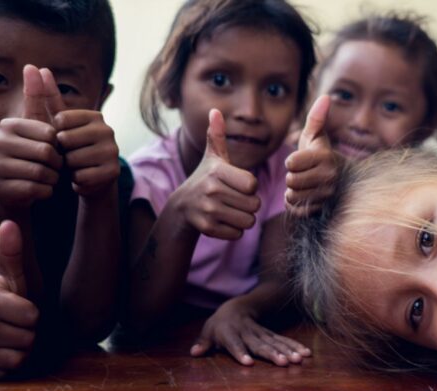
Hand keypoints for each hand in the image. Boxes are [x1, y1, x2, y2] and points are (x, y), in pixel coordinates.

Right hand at [0, 65, 62, 209]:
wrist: (13, 188)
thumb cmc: (29, 154)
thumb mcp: (35, 127)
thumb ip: (36, 98)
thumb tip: (35, 67)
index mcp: (8, 125)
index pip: (49, 134)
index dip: (59, 145)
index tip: (55, 149)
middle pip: (46, 153)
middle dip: (57, 163)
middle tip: (54, 167)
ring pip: (41, 173)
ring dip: (52, 178)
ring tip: (48, 176)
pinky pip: (36, 190)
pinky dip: (46, 191)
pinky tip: (41, 188)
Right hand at [0, 220, 38, 378]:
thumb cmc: (0, 292)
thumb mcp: (8, 270)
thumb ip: (12, 249)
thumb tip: (8, 222)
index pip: (33, 316)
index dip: (31, 312)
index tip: (19, 306)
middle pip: (29, 339)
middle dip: (28, 331)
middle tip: (14, 322)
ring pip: (21, 357)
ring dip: (21, 348)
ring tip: (10, 334)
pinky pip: (9, 371)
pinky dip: (10, 363)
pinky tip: (2, 348)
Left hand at [39, 69, 119, 198]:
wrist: (92, 180)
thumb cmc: (71, 148)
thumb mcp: (57, 124)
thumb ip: (46, 97)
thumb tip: (35, 67)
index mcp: (95, 116)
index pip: (60, 121)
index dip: (55, 134)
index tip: (63, 139)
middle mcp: (108, 130)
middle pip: (66, 140)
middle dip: (61, 152)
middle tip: (69, 155)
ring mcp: (113, 151)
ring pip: (73, 160)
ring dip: (68, 168)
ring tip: (76, 167)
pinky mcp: (113, 172)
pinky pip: (82, 176)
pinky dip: (77, 181)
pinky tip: (82, 178)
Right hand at [171, 109, 260, 238]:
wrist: (182, 206)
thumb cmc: (205, 178)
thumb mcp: (212, 157)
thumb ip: (217, 135)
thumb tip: (215, 110)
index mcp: (217, 171)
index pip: (252, 184)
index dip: (249, 187)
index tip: (237, 184)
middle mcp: (211, 190)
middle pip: (254, 204)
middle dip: (248, 204)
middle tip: (233, 199)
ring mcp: (208, 210)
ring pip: (248, 221)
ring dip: (243, 218)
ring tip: (229, 210)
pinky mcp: (207, 229)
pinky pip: (237, 234)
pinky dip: (233, 230)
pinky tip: (222, 221)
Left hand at [190, 300, 310, 365]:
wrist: (236, 307)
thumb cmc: (219, 324)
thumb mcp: (208, 331)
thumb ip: (203, 343)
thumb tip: (194, 353)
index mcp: (230, 333)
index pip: (235, 344)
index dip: (241, 352)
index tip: (248, 363)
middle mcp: (247, 333)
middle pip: (260, 344)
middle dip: (272, 353)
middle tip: (284, 363)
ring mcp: (261, 333)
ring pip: (275, 342)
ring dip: (288, 350)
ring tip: (298, 359)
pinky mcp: (270, 334)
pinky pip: (283, 340)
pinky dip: (295, 346)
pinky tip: (305, 353)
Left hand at [285, 95, 339, 216]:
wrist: (340, 181)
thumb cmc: (321, 155)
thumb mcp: (316, 136)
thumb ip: (316, 118)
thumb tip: (326, 96)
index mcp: (326, 158)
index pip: (292, 162)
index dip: (292, 161)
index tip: (299, 160)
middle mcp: (330, 178)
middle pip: (291, 181)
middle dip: (292, 177)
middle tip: (301, 174)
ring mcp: (327, 196)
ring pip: (293, 197)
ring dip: (292, 192)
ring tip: (303, 185)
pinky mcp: (323, 211)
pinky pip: (297, 211)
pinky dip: (296, 205)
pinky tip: (304, 197)